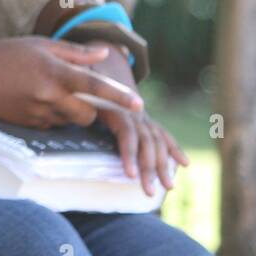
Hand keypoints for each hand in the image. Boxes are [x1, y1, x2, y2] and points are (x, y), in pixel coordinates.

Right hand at [0, 36, 143, 128]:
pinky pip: (53, 125)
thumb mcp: (39, 45)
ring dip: (71, 111)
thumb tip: (103, 53)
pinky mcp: (28, 125)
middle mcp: (47, 96)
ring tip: (48, 92)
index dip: (117, 95)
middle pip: (88, 113)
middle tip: (79, 93)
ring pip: (71, 120)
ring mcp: (37, 113)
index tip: (138, 103)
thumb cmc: (3, 53)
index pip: (93, 85)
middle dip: (91, 108)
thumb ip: (73, 53)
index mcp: (52, 72)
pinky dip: (53, 115)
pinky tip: (33, 100)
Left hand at [90, 44, 188, 195]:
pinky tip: (185, 164)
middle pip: (146, 142)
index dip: (129, 153)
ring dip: (164, 165)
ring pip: (157, 141)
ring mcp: (142, 117)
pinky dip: (174, 148)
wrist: (99, 63)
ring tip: (169, 187)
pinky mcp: (145, 120)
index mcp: (115, 108)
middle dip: (149, 168)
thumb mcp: (77, 90)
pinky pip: (162, 133)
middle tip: (150, 191)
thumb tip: (70, 112)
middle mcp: (133, 113)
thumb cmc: (81, 81)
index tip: (129, 174)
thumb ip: (75, 102)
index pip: (126, 133)